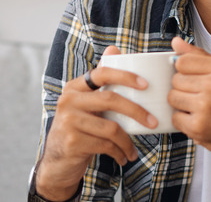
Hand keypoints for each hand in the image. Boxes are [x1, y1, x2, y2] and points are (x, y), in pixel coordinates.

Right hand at [36, 46, 158, 199]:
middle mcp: (68, 101)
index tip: (146, 84)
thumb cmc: (79, 127)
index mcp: (74, 87)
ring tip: (134, 149)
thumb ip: (100, 80)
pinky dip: (119, 152)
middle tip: (153, 122)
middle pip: (110, 100)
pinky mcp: (72, 142)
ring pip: (111, 128)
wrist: (57, 161)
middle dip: (137, 111)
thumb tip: (114, 48)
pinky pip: (105, 145)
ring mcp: (69, 122)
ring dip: (128, 141)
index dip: (125, 76)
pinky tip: (123, 157)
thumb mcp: (86, 103)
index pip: (101, 73)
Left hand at [168, 37, 210, 164]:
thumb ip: (199, 56)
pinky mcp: (198, 127)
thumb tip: (175, 42)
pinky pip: (175, 118)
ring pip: (173, 98)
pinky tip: (201, 121)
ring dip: (182, 105)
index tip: (196, 79)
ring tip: (201, 108)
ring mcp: (205, 107)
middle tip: (202, 97)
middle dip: (184, 89)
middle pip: (176, 80)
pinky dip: (184, 122)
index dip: (185, 71)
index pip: (182, 61)